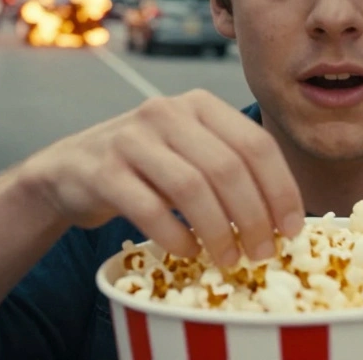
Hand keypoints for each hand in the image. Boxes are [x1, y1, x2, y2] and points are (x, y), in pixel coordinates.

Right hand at [17, 89, 305, 266]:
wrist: (71, 169)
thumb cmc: (146, 168)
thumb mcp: (191, 153)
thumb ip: (232, 170)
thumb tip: (285, 222)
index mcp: (199, 104)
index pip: (256, 144)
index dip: (281, 190)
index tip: (291, 230)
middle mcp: (166, 111)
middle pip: (228, 168)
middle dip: (253, 218)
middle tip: (262, 254)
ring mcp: (131, 138)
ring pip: (192, 188)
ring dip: (218, 232)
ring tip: (228, 260)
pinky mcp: (103, 170)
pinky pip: (150, 209)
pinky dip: (176, 237)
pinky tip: (186, 252)